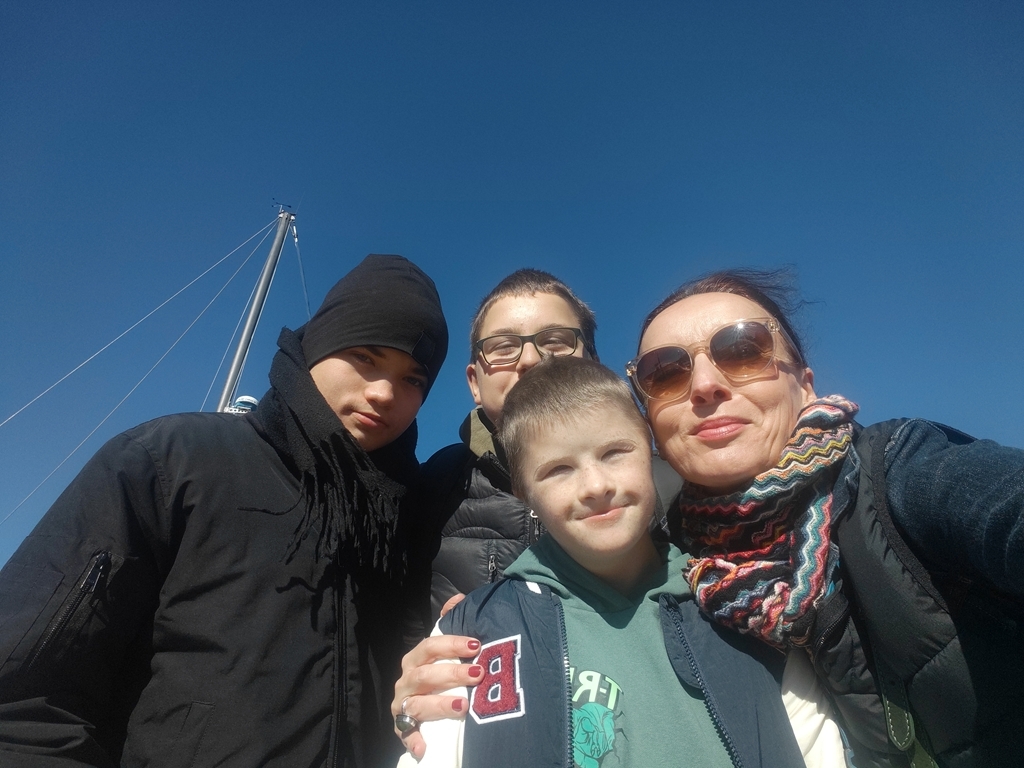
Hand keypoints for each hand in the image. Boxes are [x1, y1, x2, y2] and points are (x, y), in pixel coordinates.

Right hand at [393, 633, 483, 758]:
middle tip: (478, 674)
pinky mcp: (403, 729)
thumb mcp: (441, 649)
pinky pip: (406, 735)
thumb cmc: (436, 673)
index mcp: (415, 660)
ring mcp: (403, 706)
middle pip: (425, 674)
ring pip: (417, 704)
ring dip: (439, 706)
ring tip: (463, 707)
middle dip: (452, 673)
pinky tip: (424, 746)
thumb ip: (448, 622)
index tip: (476, 645)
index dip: (451, 644)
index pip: (429, 646)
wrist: (421, 708)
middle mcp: (406, 682)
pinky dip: (414, 741)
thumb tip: (459, 599)